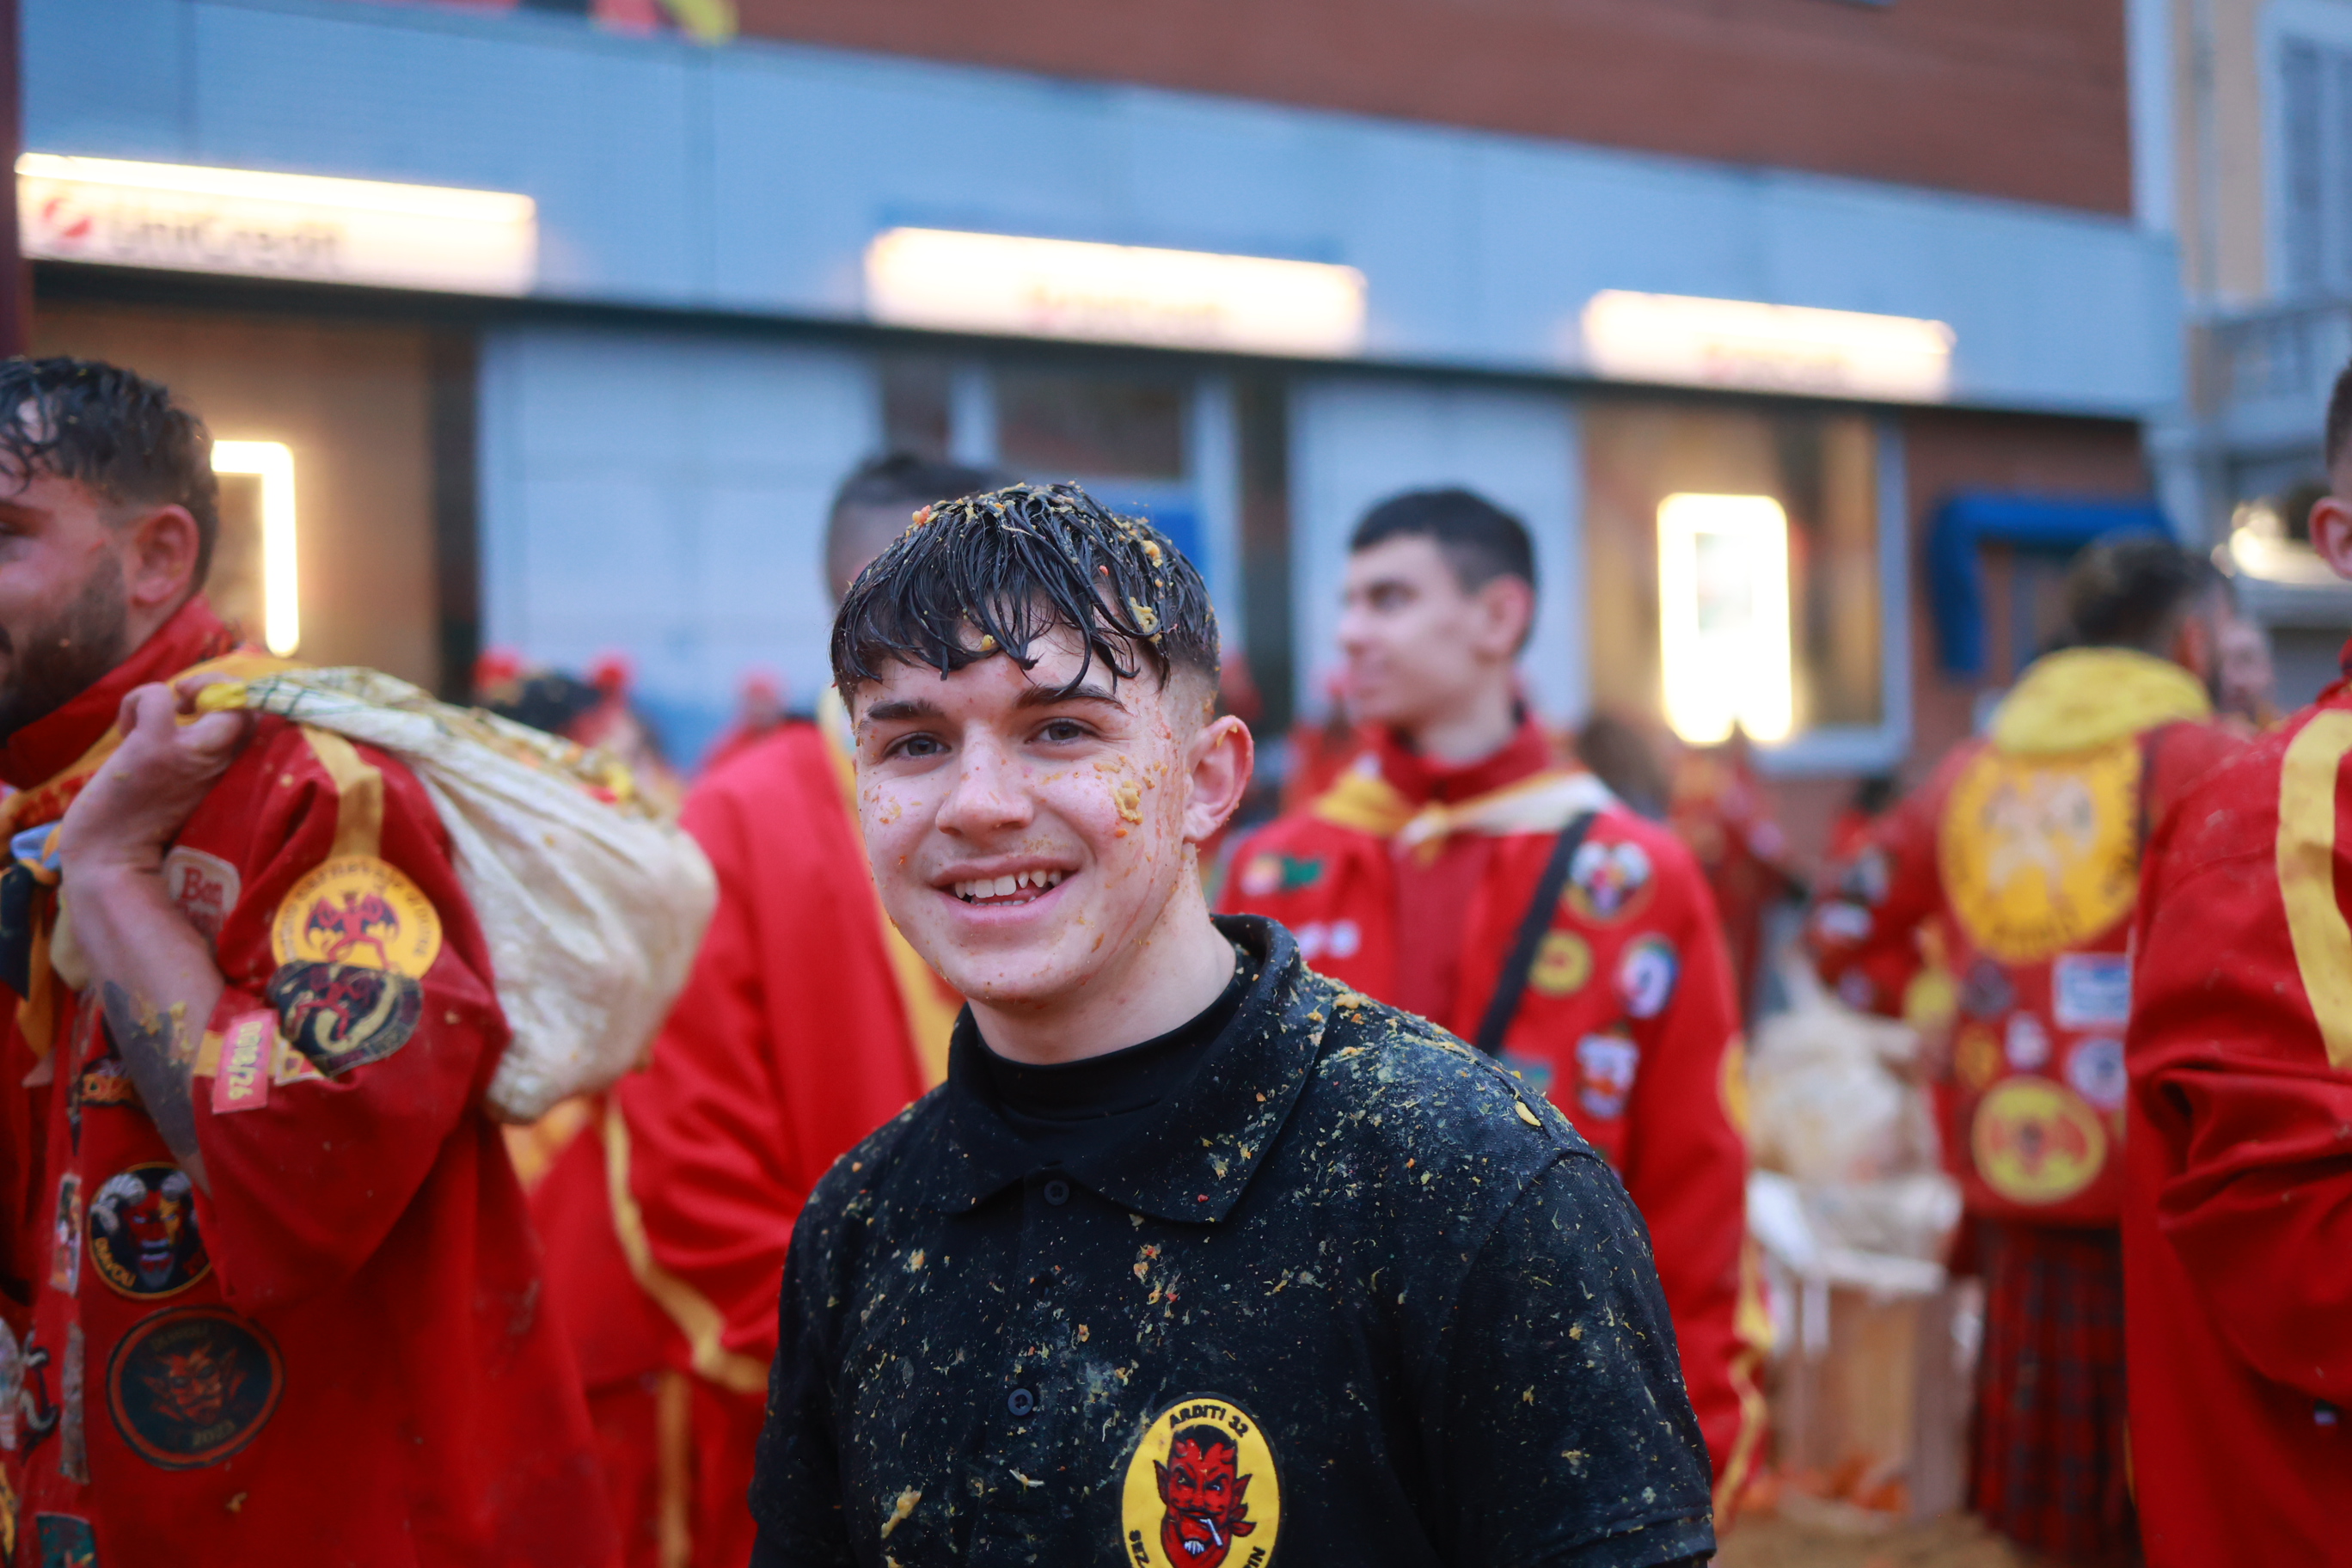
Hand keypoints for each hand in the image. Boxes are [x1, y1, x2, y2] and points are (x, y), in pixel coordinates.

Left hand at [58, 682, 253, 881]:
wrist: (110, 861)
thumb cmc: (148, 833)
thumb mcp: (196, 798)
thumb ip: (209, 768)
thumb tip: (201, 725)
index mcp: (235, 778)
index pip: (267, 730)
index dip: (248, 708)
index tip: (218, 711)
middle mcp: (224, 764)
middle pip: (252, 708)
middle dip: (224, 689)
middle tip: (193, 701)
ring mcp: (191, 754)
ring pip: (221, 695)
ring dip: (194, 686)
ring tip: (172, 706)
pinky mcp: (154, 747)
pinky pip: (155, 696)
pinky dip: (136, 701)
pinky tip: (127, 729)